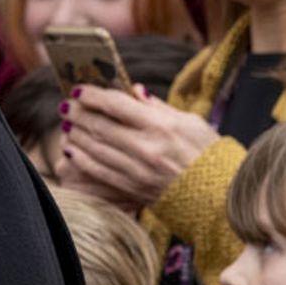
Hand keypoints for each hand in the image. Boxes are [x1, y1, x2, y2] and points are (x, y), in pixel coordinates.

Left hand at [56, 85, 218, 210]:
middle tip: (67, 105)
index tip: (79, 90)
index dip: (92, 95)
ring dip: (76, 134)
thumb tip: (134, 91)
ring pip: (95, 148)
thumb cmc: (208, 154)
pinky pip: (98, 171)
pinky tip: (72, 149)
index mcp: (161, 126)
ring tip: (68, 124)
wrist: (219, 195)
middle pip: (99, 126)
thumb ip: (158, 107)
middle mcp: (146, 148)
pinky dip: (82, 159)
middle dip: (78, 113)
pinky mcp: (133, 188)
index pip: (116, 105)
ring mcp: (137, 170)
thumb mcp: (190, 122)